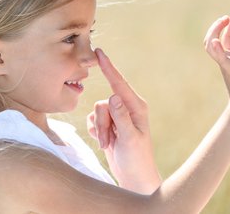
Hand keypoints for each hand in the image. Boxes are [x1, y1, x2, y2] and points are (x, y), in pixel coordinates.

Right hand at [87, 48, 160, 193]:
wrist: (134, 178)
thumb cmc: (137, 160)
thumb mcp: (129, 139)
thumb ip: (121, 117)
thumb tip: (113, 96)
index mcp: (137, 107)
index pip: (119, 84)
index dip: (108, 67)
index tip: (99, 52)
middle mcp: (127, 108)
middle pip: (102, 103)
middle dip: (101, 123)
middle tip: (107, 140)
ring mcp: (117, 116)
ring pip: (96, 113)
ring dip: (99, 130)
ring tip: (107, 144)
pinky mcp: (108, 124)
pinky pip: (93, 120)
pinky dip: (95, 132)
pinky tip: (105, 143)